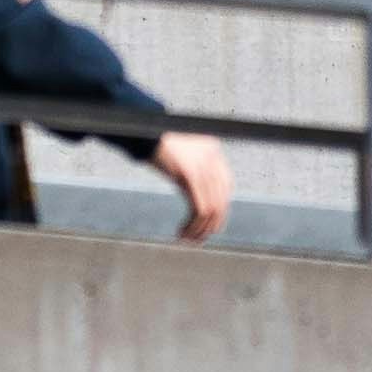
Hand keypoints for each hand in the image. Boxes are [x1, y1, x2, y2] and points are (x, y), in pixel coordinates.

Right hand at [151, 125, 232, 244]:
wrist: (144, 132)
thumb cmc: (160, 146)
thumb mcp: (185, 158)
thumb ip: (198, 174)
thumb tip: (206, 207)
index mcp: (214, 151)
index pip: (227, 187)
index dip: (220, 210)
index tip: (211, 226)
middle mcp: (212, 158)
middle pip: (221, 201)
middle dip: (210, 225)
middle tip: (198, 238)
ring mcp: (202, 165)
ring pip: (211, 210)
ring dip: (200, 229)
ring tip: (187, 238)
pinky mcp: (190, 174)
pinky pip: (200, 209)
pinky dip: (193, 226)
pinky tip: (182, 231)